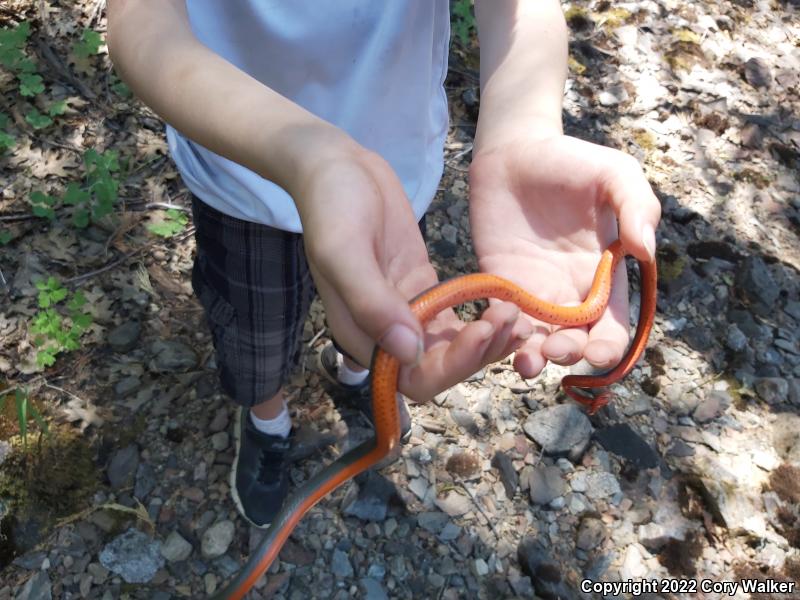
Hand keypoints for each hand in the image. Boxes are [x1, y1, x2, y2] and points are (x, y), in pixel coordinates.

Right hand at [294, 135, 530, 400]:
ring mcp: (406, 311)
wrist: (336, 166)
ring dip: (486, 341)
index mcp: (361, 334)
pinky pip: (455, 319)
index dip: (450, 367)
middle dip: (478, 353)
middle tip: (509, 318)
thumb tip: (407, 354)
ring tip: (515, 314)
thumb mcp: (344, 250)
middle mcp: (384, 332)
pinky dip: (481, 319)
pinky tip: (506, 304)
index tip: (480, 330)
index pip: (411, 378)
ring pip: (451, 348)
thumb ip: (372, 304)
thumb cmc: (332, 205)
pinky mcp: (422, 289)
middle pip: (438, 369)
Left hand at [469, 134, 660, 378]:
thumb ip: (638, 207)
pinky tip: (497, 327)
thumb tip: (647, 250)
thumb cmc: (572, 161)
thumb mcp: (615, 175)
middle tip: (554, 349)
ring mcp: (533, 290)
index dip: (608, 347)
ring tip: (525, 360)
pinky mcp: (499, 283)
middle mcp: (570, 292)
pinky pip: (501, 318)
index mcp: (606, 276)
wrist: (515, 150)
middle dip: (568, 355)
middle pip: (574, 342)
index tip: (597, 351)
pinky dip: (500, 332)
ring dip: (533, 358)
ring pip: (535, 340)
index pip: (613, 327)